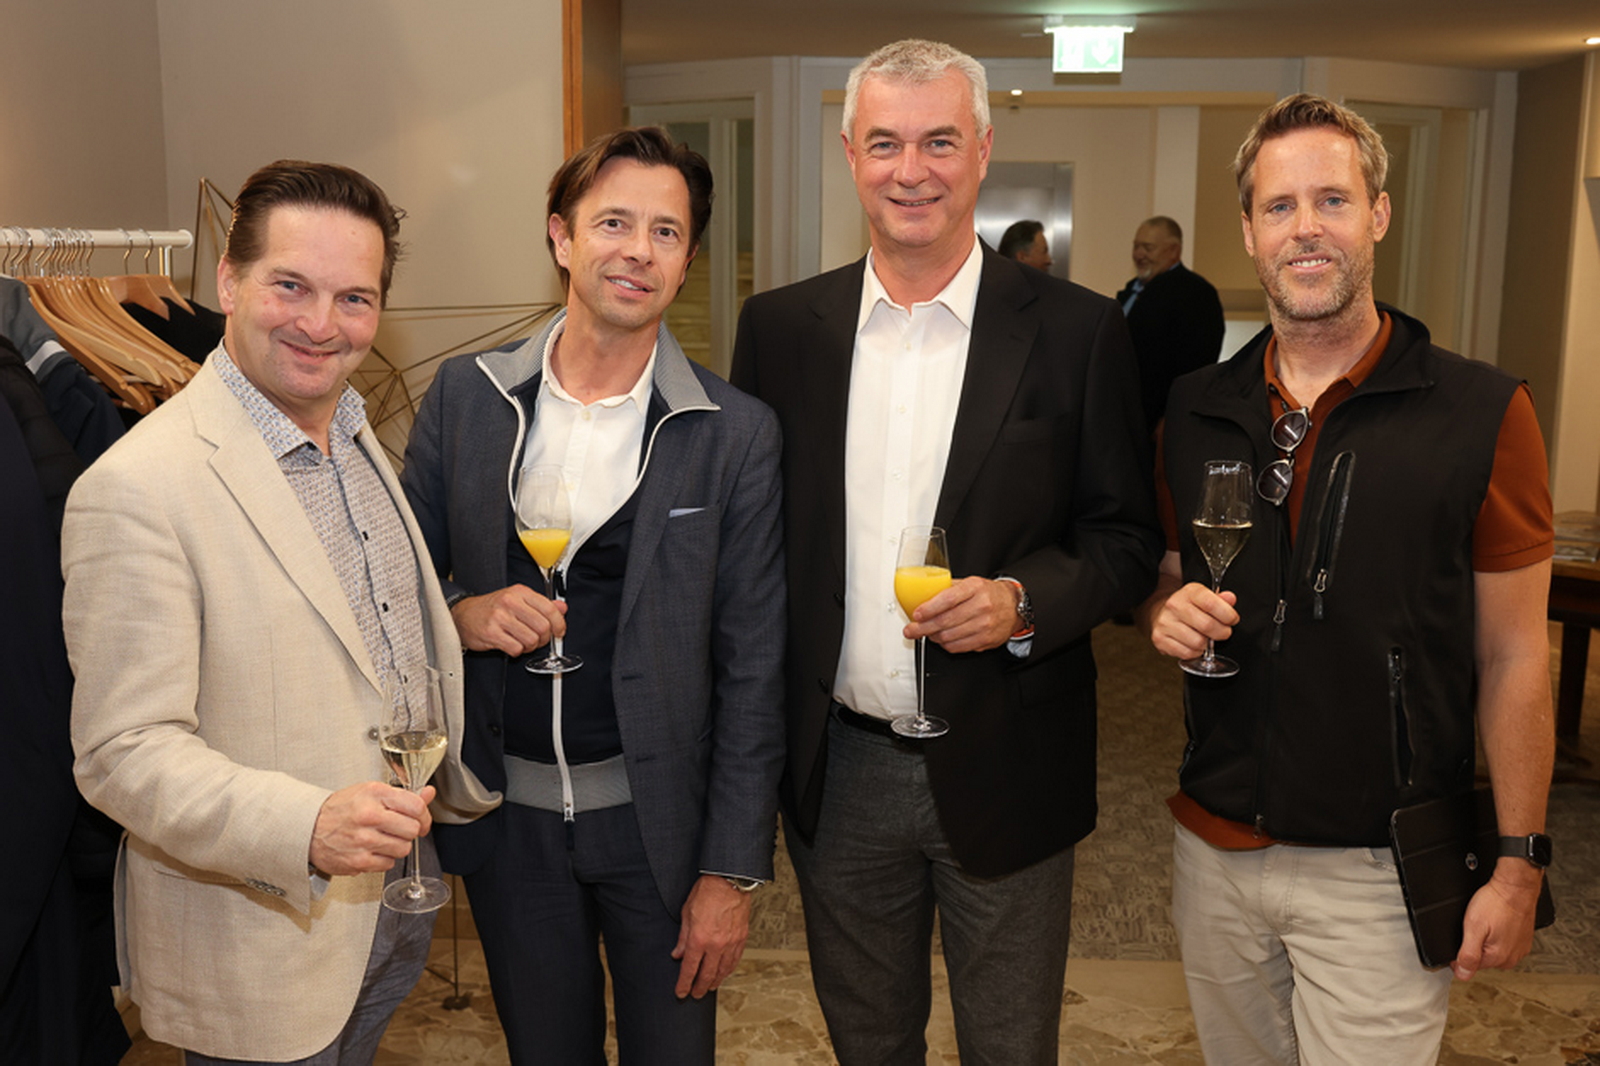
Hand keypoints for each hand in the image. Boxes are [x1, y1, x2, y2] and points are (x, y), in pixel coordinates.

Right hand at [309, 781, 434, 876]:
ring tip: (384, 839)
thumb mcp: (370, 792)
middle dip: (410, 830)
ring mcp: (364, 840)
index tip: (420, 818)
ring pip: (403, 848)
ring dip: (398, 845)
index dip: (423, 814)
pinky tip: (373, 849)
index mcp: (374, 794)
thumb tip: (429, 793)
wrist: (307, 828)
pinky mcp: (358, 862)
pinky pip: (388, 864)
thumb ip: (402, 795)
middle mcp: (369, 816)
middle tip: (399, 829)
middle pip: (412, 829)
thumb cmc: (340, 809)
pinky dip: (385, 859)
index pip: (416, 806)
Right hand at [450, 586, 566, 655]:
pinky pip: (516, 648)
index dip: (559, 623)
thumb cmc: (491, 608)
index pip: (549, 608)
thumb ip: (542, 604)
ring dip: (530, 646)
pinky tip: (512, 645)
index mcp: (520, 592)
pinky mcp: (491, 633)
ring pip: (531, 639)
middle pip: (542, 626)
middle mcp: (510, 602)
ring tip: (523, 642)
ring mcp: (500, 618)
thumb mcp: (518, 600)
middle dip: (544, 638)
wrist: (463, 615)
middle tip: (538, 640)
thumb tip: (562, 608)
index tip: (559, 631)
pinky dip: (517, 651)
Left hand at [671, 874, 752, 998]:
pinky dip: (728, 970)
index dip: (684, 984)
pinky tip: (724, 973)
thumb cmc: (708, 891)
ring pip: (723, 970)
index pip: (689, 969)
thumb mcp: (687, 912)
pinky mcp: (741, 938)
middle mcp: (716, 944)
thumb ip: (683, 937)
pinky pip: (735, 960)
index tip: (681, 992)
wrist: (730, 880)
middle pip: (707, 975)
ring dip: (715, 982)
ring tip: (709, 987)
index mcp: (699, 938)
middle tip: (695, 994)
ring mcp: (731, 943)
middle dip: (699, 988)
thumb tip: (678, 954)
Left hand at [905, 577, 1019, 653]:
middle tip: (911, 630)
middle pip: (945, 621)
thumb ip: (948, 588)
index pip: (947, 599)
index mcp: (975, 588)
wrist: (1013, 606)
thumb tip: (922, 596)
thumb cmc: (988, 593)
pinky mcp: (985, 640)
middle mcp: (981, 606)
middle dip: (922, 628)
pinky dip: (945, 645)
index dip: (928, 609)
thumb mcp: (970, 583)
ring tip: (926, 633)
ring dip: (932, 637)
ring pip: (949, 636)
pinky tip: (941, 639)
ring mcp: (985, 625)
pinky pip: (958, 647)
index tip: (916, 615)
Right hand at [1148, 581, 1238, 660]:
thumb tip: (1230, 599)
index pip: (1211, 603)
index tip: (1232, 620)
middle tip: (1223, 632)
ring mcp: (1165, 623)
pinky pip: (1187, 653)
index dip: (1228, 615)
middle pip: (1207, 625)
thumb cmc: (1188, 607)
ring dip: (1207, 644)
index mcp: (1189, 592)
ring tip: (1206, 638)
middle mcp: (1174, 605)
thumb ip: (1220, 600)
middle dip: (1222, 632)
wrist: (1162, 613)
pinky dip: (1195, 652)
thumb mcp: (1205, 597)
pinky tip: (1194, 644)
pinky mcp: (1160, 639)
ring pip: (1198, 642)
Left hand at [1452, 861, 1542, 979]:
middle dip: (1474, 944)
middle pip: (1481, 958)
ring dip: (1486, 939)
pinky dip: (1497, 934)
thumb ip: (1467, 954)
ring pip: (1492, 950)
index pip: (1469, 965)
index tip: (1460, 936)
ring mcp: (1519, 949)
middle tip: (1476, 925)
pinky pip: (1504, 942)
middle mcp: (1511, 958)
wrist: (1515, 887)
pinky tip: (1496, 922)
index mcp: (1498, 958)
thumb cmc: (1495, 903)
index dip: (1459, 952)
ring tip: (1488, 921)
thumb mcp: (1473, 928)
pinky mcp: (1523, 940)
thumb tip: (1462, 975)